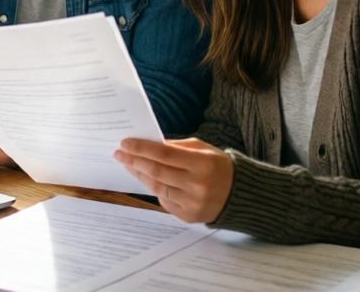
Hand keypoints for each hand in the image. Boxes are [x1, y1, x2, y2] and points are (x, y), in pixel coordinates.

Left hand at [114, 137, 232, 223]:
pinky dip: (153, 188)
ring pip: (157, 188)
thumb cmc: (218, 166)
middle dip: (135, 161)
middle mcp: (197, 185)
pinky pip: (164, 201)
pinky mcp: (189, 216)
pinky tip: (145, 178)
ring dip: (140, 175)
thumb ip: (176, 147)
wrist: (240, 195)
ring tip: (129, 164)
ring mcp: (192, 203)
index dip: (142, 148)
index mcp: (202, 164)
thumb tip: (148, 144)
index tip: (125, 143)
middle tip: (119, 153)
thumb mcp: (203, 149)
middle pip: (157, 172)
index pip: (164, 154)